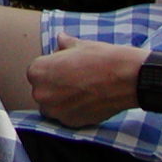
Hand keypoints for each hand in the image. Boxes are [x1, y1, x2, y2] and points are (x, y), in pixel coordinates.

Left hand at [26, 33, 146, 126]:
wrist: (124, 78)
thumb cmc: (100, 59)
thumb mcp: (78, 45)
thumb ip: (64, 44)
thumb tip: (60, 38)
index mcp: (37, 71)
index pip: (37, 72)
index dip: (52, 70)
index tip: (65, 69)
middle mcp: (41, 93)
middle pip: (43, 90)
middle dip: (55, 86)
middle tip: (75, 80)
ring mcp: (55, 111)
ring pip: (53, 106)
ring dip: (62, 101)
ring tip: (81, 91)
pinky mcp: (70, 123)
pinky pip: (66, 117)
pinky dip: (74, 111)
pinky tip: (87, 101)